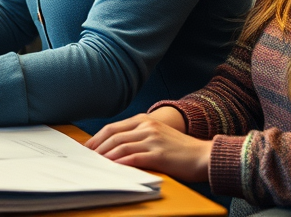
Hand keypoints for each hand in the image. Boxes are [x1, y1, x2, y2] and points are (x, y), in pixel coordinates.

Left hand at [85, 113, 210, 181]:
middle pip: (113, 135)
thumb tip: (115, 148)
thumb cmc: (179, 149)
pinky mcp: (158, 154)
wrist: (203, 156)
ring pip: (121, 146)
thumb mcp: (157, 135)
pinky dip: (121, 163)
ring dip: (106, 156)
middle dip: (97, 147)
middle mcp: (146, 127)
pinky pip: (134, 158)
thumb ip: (138, 137)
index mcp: (144, 121)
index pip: (113, 127)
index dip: (97, 137)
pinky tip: (113, 168)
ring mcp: (152, 140)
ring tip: (95, 164)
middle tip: (87, 157)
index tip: (87, 147)